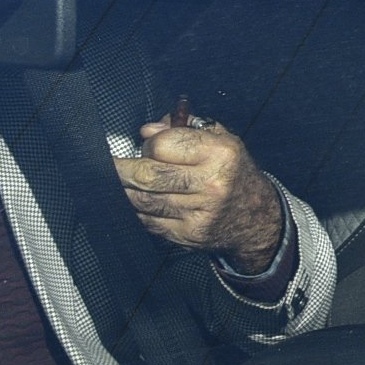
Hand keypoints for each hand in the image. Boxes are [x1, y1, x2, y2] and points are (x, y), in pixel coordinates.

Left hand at [117, 118, 284, 270]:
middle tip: (108, 164)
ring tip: (120, 180)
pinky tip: (137, 200)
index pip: (163, 145)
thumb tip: (146, 131)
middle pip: (148, 175)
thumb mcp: (221, 140)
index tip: (147, 145)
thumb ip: (183, 130)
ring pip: (142, 200)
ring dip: (125, 189)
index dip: (149, 144)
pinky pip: (148, 221)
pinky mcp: (188, 235)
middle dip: (121, 169)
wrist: (256, 218)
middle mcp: (211, 184)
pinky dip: (136, 209)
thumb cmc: (233, 172)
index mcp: (221, 154)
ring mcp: (199, 213)